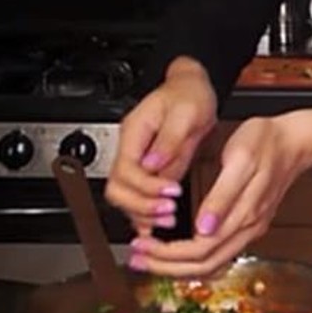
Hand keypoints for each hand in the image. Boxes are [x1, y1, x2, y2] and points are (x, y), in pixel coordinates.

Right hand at [105, 57, 217, 236]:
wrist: (194, 89)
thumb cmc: (189, 94)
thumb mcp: (186, 111)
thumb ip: (169, 139)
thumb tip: (152, 164)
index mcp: (134, 133)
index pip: (125, 170)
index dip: (146, 186)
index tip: (171, 192)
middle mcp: (131, 150)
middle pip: (117, 189)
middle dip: (140, 205)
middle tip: (168, 212)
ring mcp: (139, 163)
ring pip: (125, 198)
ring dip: (143, 213)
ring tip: (169, 220)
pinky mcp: (151, 172)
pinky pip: (139, 198)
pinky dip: (146, 213)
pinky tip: (161, 223)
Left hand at [128, 100, 311, 276]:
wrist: (296, 142)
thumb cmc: (268, 143)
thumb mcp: (241, 159)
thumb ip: (222, 197)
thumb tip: (203, 229)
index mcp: (244, 214)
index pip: (200, 249)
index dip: (168, 253)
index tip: (143, 244)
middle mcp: (247, 228)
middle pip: (203, 265)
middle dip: (166, 265)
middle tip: (137, 256)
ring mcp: (250, 229)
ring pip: (211, 264)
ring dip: (177, 265)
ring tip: (149, 257)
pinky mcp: (249, 224)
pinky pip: (219, 254)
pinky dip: (194, 259)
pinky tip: (177, 251)